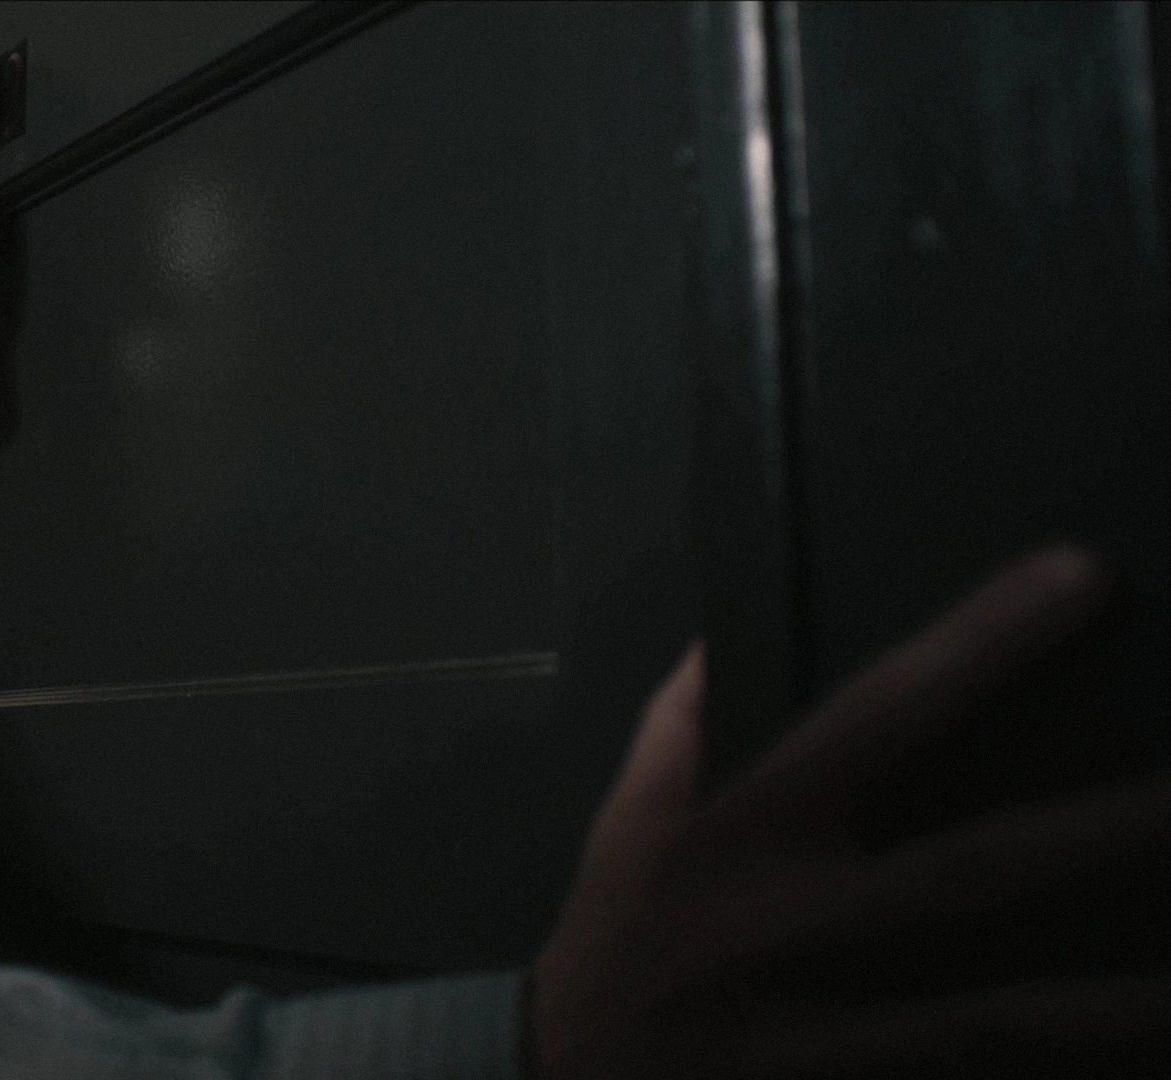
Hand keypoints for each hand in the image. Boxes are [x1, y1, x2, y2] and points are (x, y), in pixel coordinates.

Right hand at [528, 546, 1170, 1078]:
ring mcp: (827, 1038)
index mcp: (739, 835)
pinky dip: (1066, 1077)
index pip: (875, 717)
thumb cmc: (609, 955)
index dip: (981, 645)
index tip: (1088, 574)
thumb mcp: (623, 834)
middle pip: (978, 871)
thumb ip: (680, 735)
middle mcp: (790, 927)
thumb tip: (721, 638)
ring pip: (1009, 1017)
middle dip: (1112, 831)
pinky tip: (1148, 1052)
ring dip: (1130, 997)